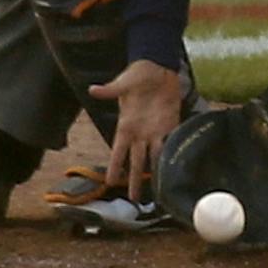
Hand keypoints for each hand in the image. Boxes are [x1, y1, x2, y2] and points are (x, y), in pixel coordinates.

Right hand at [90, 60, 186, 198]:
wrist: (158, 67)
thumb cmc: (138, 74)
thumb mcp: (124, 83)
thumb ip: (111, 90)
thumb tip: (93, 89)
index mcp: (126, 126)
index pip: (118, 151)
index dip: (115, 167)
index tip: (110, 183)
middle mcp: (140, 133)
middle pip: (136, 162)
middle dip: (134, 181)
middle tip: (134, 200)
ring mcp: (155, 131)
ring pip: (154, 158)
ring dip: (154, 175)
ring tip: (156, 192)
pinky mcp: (170, 125)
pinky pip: (170, 144)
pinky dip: (171, 156)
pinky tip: (174, 170)